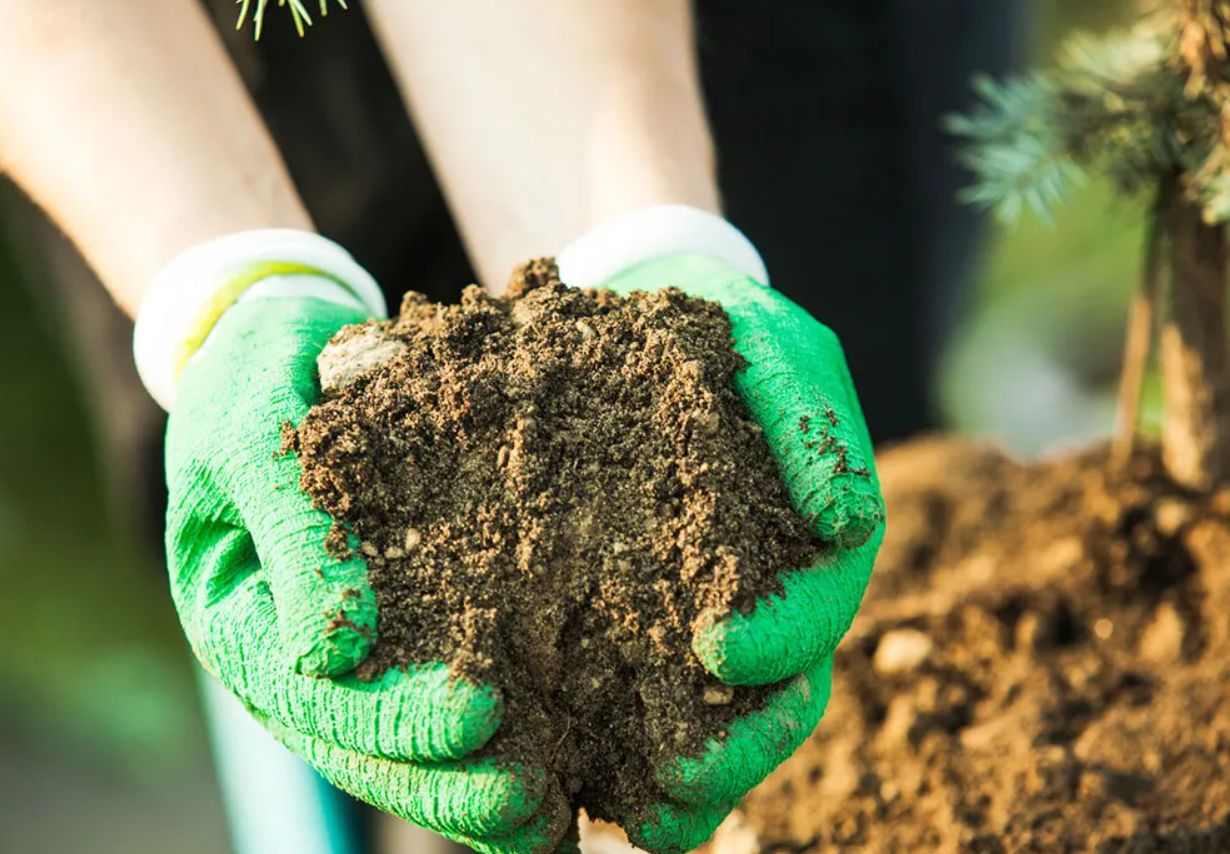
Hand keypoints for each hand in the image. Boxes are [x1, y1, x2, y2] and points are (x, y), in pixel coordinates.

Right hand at [143, 234, 569, 853]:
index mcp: (239, 618)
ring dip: (475, 788)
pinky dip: (501, 734)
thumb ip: (291, 528)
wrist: (277, 344)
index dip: (391, 717)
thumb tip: (332, 651)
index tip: (481, 714)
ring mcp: (347, 650)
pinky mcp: (402, 623)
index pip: (310, 695)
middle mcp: (292, 654)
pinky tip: (564, 762)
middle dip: (447, 781)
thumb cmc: (255, 374)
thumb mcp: (252, 431)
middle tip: (533, 802)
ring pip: (404, 745)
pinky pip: (442, 690)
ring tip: (557, 813)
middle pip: (364, 746)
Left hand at [598, 253, 883, 852]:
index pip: (815, 611)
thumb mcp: (775, 350)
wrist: (643, 322)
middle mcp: (767, 599)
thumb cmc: (720, 334)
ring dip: (684, 775)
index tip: (716, 646)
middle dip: (735, 745)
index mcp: (811, 547)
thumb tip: (844, 521)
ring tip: (635, 813)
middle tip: (676, 778)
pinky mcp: (634, 624)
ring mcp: (703, 619)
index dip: (781, 638)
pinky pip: (638, 701)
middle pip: (774, 696)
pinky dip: (619, 750)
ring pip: (714, 721)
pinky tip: (575, 782)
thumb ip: (814, 424)